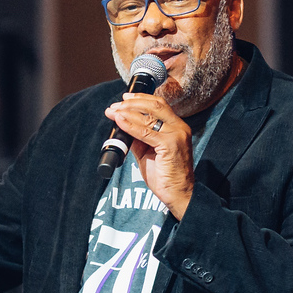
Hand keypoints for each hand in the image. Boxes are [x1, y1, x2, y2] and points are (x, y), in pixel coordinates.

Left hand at [105, 93, 193, 218]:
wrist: (177, 194)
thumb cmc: (165, 175)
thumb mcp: (149, 153)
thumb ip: (139, 139)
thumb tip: (123, 128)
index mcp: (176, 127)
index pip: (159, 105)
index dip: (141, 99)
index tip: (124, 99)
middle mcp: (179, 127)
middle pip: (154, 105)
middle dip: (131, 103)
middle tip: (115, 106)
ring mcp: (176, 135)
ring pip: (149, 117)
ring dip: (127, 112)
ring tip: (113, 112)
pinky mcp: (171, 145)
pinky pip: (146, 132)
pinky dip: (130, 125)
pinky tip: (120, 122)